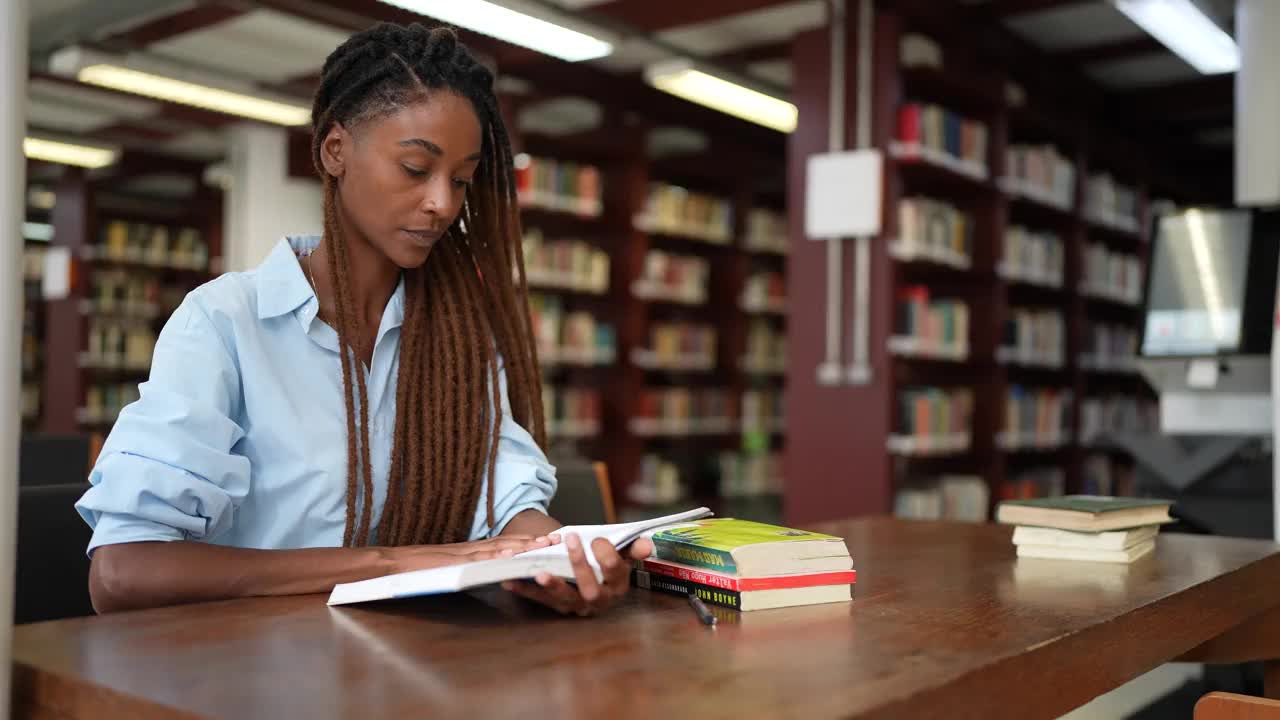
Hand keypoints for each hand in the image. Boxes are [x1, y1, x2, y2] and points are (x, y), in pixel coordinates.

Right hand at [386, 535, 550, 573]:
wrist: (391, 564)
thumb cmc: (416, 570)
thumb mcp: (447, 569)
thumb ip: (466, 569)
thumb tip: (486, 574)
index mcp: (470, 550)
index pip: (504, 542)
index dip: (526, 540)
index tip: (547, 539)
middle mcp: (470, 549)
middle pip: (507, 541)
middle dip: (533, 540)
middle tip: (557, 538)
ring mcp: (463, 554)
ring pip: (498, 547)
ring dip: (523, 544)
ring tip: (544, 544)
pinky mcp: (454, 562)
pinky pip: (479, 558)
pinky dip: (497, 555)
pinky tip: (513, 555)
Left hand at [501, 534, 653, 616]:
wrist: (590, 577)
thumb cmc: (605, 563)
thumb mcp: (620, 554)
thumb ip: (631, 549)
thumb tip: (647, 545)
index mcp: (617, 585)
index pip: (614, 571)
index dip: (607, 555)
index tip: (597, 539)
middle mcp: (599, 599)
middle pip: (591, 588)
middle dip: (580, 564)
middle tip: (571, 540)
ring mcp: (577, 605)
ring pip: (565, 599)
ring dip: (552, 586)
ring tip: (540, 573)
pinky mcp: (557, 607)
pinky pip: (540, 600)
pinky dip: (525, 591)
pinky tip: (511, 581)